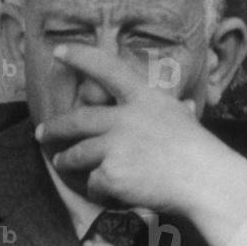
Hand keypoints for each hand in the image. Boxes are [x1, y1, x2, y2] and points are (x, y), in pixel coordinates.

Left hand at [36, 44, 246, 245]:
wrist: (205, 180)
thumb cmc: (200, 152)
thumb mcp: (184, 118)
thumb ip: (172, 110)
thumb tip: (184, 103)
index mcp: (144, 98)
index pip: (107, 69)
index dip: (81, 58)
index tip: (59, 51)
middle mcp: (125, 117)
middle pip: (78, 120)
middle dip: (55, 128)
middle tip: (41, 133)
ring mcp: (116, 145)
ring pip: (78, 154)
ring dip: (66, 160)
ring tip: (61, 163)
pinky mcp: (111, 172)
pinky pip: (94, 182)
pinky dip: (98, 190)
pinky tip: (110, 194)